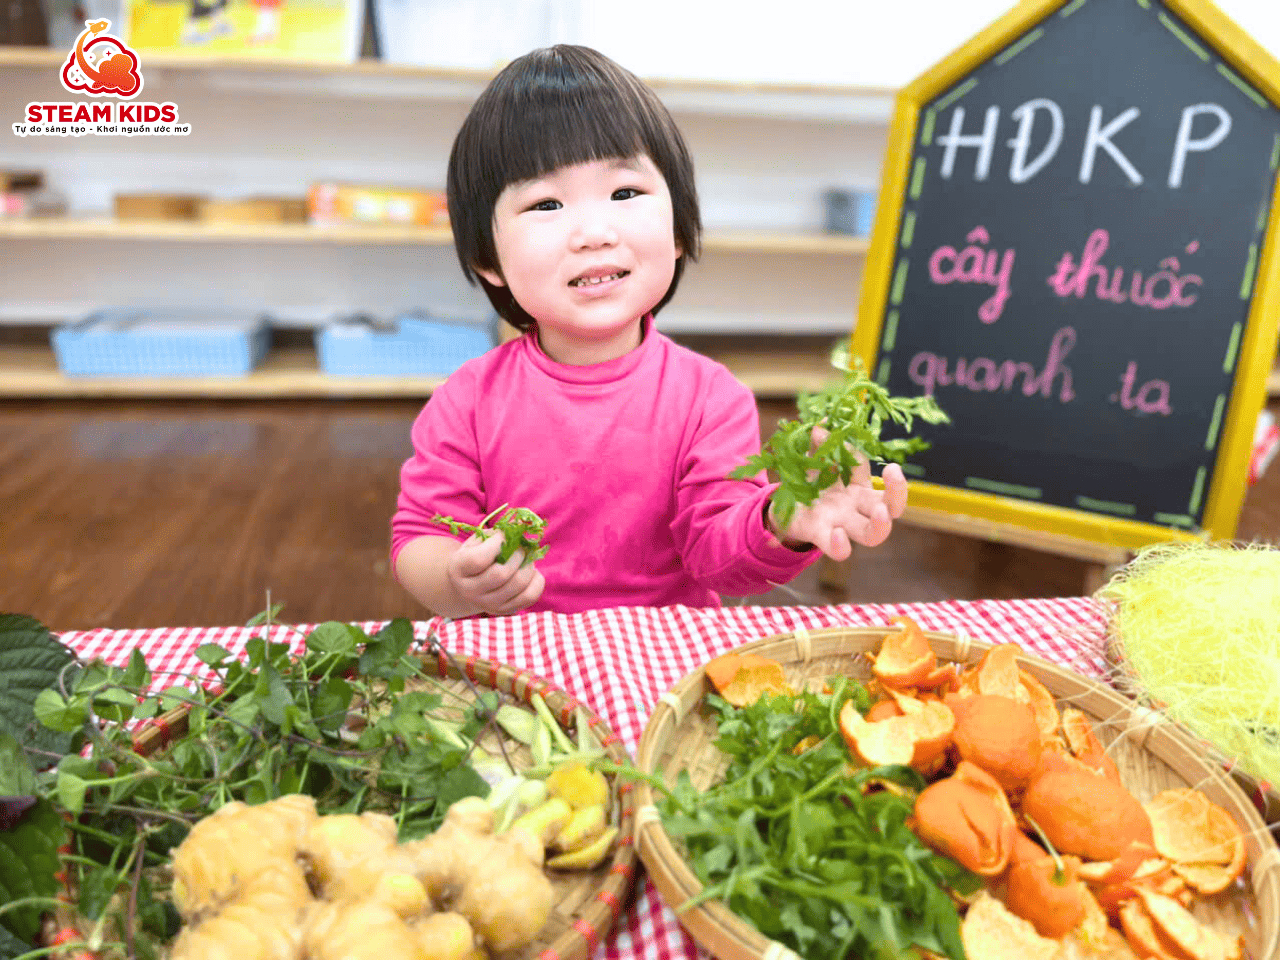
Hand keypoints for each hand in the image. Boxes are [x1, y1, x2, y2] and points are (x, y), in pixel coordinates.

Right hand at [446, 531, 544, 615]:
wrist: (470, 583)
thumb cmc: (476, 555)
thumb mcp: (478, 541)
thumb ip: (496, 535)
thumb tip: (519, 529)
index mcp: (458, 569)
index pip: (479, 559)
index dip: (497, 543)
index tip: (504, 535)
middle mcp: (470, 591)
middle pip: (501, 574)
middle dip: (517, 554)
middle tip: (521, 547)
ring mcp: (488, 605)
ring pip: (518, 584)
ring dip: (528, 565)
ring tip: (526, 558)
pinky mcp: (505, 610)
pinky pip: (530, 596)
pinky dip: (536, 580)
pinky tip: (530, 572)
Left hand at [769, 431, 907, 560]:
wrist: (784, 511)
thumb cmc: (806, 484)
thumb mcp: (810, 463)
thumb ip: (816, 446)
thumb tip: (820, 424)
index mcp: (856, 484)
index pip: (865, 467)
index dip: (851, 450)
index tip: (832, 437)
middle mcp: (856, 506)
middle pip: (890, 505)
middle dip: (898, 490)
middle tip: (895, 472)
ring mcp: (844, 524)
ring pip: (875, 534)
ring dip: (883, 524)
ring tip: (880, 512)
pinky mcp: (824, 538)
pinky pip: (841, 551)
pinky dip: (842, 546)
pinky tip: (838, 534)